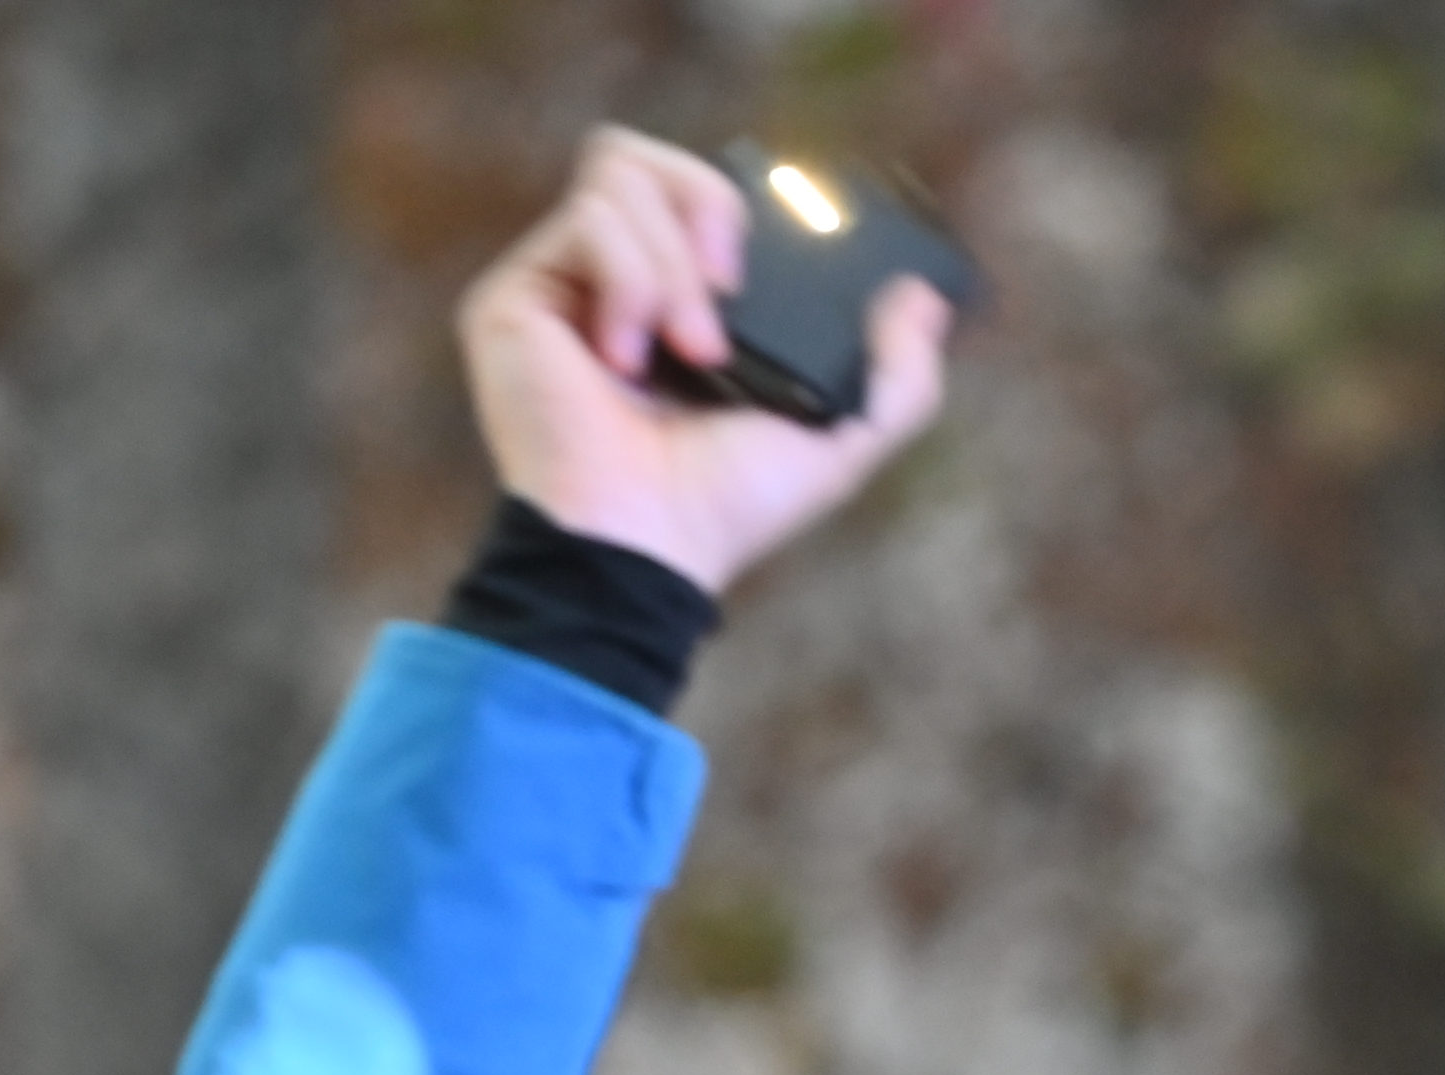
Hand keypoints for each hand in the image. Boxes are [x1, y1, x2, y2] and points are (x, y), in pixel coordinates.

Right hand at [457, 128, 951, 599]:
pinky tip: (630, 358)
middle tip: (733, 287)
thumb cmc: (730, 507)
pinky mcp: (518, 296)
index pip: (700, 190)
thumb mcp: (844, 441)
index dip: (738, 196)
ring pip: (619, 173)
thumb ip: (901, 375)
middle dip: (711, 203)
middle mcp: (619, 283)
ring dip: (673, 263)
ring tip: (690, 349)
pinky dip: (632, 281)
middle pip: (654, 158)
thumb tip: (926, 295)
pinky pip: (588, 218)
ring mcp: (564, 286)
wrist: (649, 547)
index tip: (776, 248)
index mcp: (683, 300)